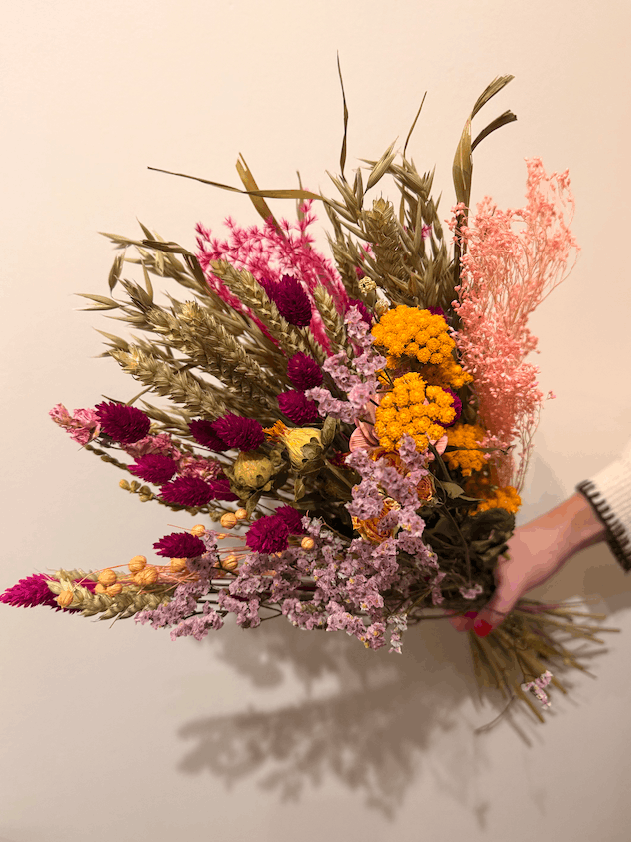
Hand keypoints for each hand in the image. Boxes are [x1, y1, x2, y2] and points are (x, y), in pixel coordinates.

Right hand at [445, 509, 576, 635]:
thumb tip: (479, 630)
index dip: (453, 606)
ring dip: (475, 602)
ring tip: (478, 619)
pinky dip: (487, 594)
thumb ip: (496, 608)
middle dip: (464, 607)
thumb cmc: (535, 555)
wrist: (559, 535)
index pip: (451, 583)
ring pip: (475, 584)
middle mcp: (475, 555)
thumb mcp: (514, 585)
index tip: (461, 626)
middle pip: (461, 585)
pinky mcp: (499, 562)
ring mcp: (487, 558)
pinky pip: (486, 581)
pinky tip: (490, 605)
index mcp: (471, 556)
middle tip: (471, 625)